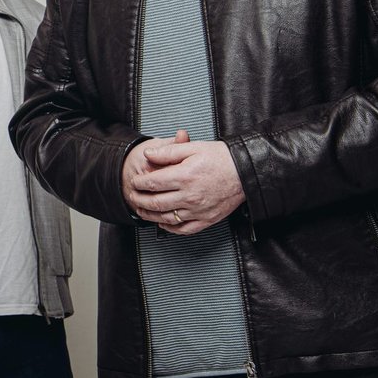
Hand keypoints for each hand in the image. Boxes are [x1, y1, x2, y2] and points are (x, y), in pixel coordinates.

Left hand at [124, 130, 245, 234]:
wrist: (245, 172)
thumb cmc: (221, 159)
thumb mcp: (193, 148)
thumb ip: (168, 152)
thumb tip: (148, 155)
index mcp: (184, 177)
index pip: (152, 183)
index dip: (139, 183)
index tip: (134, 182)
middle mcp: (189, 196)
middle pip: (155, 203)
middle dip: (139, 200)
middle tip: (132, 197)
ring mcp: (197, 210)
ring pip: (166, 218)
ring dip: (150, 216)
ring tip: (141, 210)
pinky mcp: (206, 219)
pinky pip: (184, 229)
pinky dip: (170, 228)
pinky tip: (163, 223)